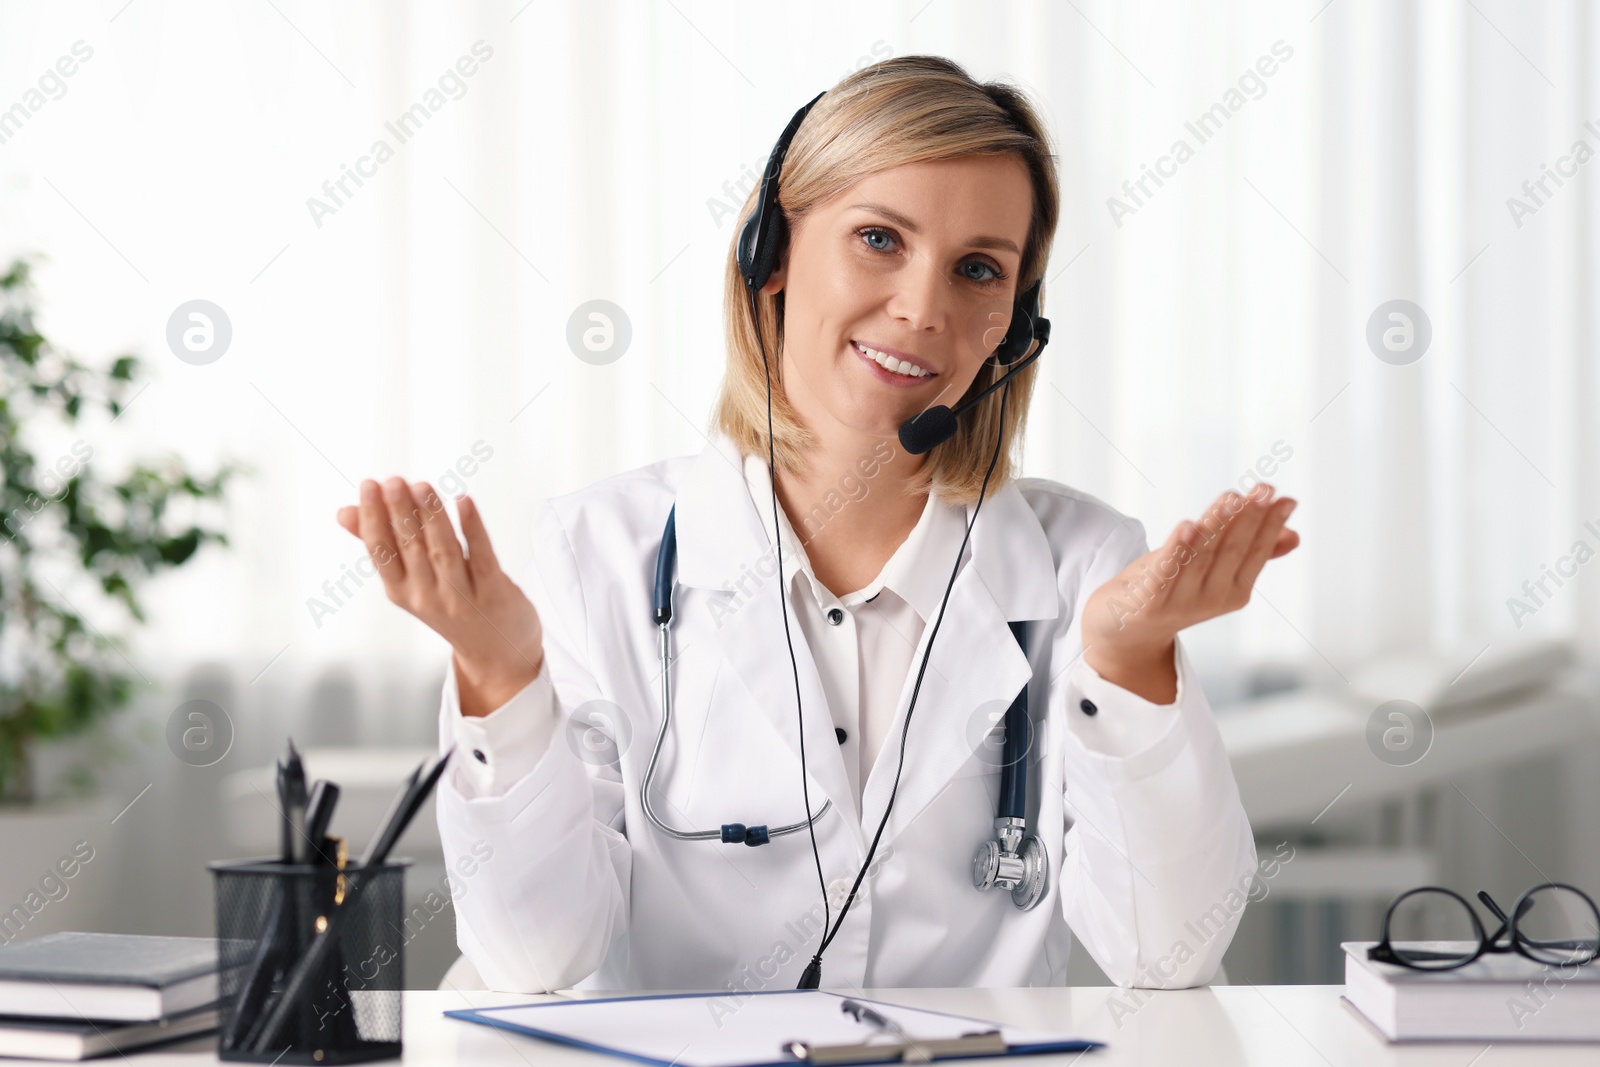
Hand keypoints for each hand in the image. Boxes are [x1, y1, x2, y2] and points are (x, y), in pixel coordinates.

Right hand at [336, 478, 543, 715]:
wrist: (499, 653)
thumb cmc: (451, 604)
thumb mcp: (412, 581)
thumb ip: (383, 544)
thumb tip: (343, 511)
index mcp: (402, 591)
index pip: (381, 551)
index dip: (373, 518)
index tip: (369, 484)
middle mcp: (428, 597)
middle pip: (411, 549)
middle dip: (400, 513)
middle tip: (393, 480)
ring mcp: (462, 597)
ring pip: (444, 551)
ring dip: (431, 517)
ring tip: (422, 485)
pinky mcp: (494, 593)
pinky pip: (481, 556)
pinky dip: (473, 528)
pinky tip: (464, 501)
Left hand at [1080, 483, 1299, 701]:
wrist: (1123, 633)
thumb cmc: (1170, 591)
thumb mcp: (1212, 572)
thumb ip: (1251, 554)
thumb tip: (1295, 535)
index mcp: (1232, 591)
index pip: (1254, 553)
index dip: (1269, 526)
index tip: (1283, 497)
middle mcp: (1210, 598)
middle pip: (1231, 551)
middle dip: (1248, 518)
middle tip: (1265, 489)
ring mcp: (1178, 601)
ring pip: (1200, 556)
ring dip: (1216, 524)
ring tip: (1232, 497)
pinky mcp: (1147, 600)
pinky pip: (1163, 572)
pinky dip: (1175, 549)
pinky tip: (1187, 525)